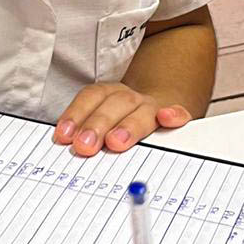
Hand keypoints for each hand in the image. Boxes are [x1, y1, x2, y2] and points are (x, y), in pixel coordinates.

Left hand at [53, 82, 191, 154]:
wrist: (160, 110)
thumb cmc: (123, 124)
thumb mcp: (101, 125)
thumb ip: (85, 134)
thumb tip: (66, 148)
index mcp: (110, 95)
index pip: (91, 97)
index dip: (76, 114)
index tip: (64, 136)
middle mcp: (131, 99)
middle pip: (115, 104)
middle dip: (97, 124)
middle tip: (84, 146)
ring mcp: (153, 108)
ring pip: (142, 111)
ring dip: (128, 126)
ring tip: (115, 143)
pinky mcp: (176, 118)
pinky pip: (180, 114)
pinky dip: (175, 114)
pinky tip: (167, 118)